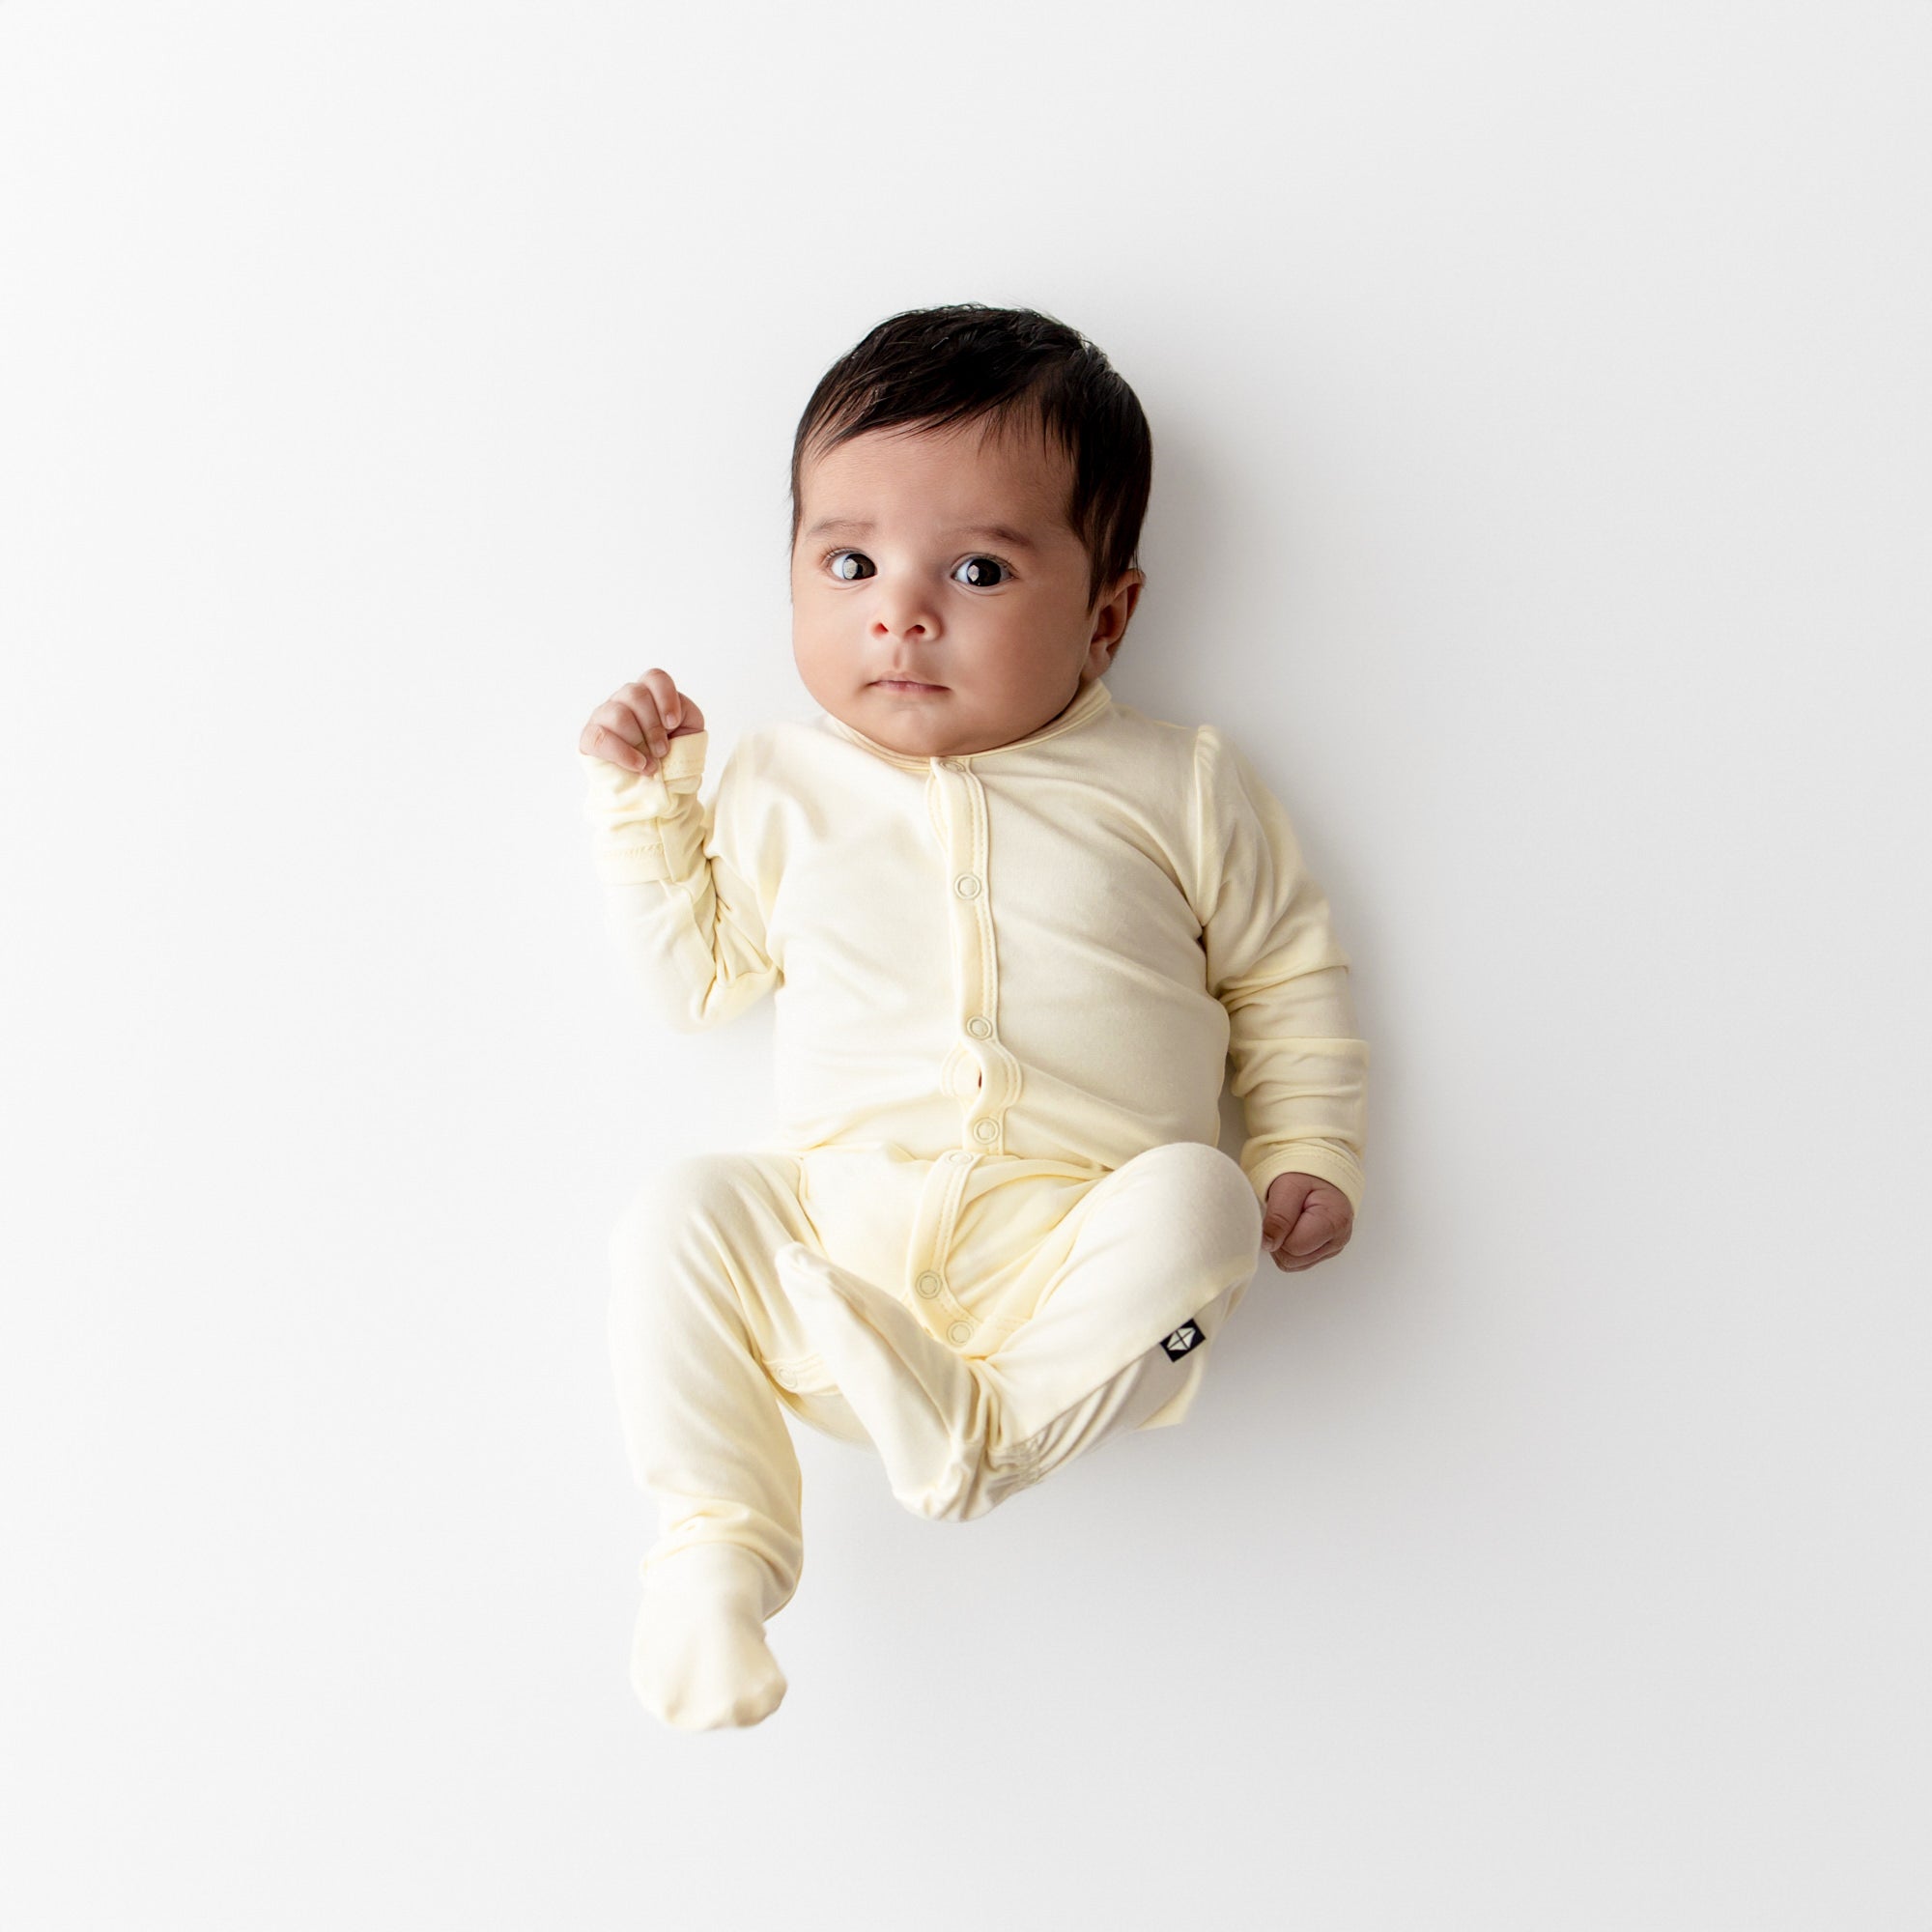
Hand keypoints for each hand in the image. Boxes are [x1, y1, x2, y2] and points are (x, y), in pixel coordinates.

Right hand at [579, 670, 706, 775]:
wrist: (655, 786)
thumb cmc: (671, 754)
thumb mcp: (690, 731)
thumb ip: (687, 713)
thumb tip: (671, 714)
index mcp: (649, 693)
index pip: (655, 678)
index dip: (665, 698)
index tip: (673, 724)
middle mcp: (624, 699)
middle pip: (636, 695)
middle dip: (653, 727)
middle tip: (662, 751)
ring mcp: (604, 716)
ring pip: (619, 715)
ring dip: (639, 741)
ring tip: (651, 763)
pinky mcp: (590, 738)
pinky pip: (600, 738)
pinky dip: (623, 753)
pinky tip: (638, 765)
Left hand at [1261, 1172, 1353, 1272]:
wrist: (1318, 1173)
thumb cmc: (1305, 1175)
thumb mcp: (1288, 1187)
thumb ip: (1278, 1216)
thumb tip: (1268, 1244)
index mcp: (1334, 1222)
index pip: (1293, 1247)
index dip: (1279, 1231)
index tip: (1281, 1209)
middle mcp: (1338, 1240)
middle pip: (1291, 1259)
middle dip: (1279, 1239)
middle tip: (1284, 1213)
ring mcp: (1331, 1249)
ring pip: (1291, 1264)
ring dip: (1281, 1244)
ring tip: (1289, 1219)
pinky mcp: (1322, 1253)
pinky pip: (1294, 1262)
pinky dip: (1287, 1247)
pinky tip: (1292, 1227)